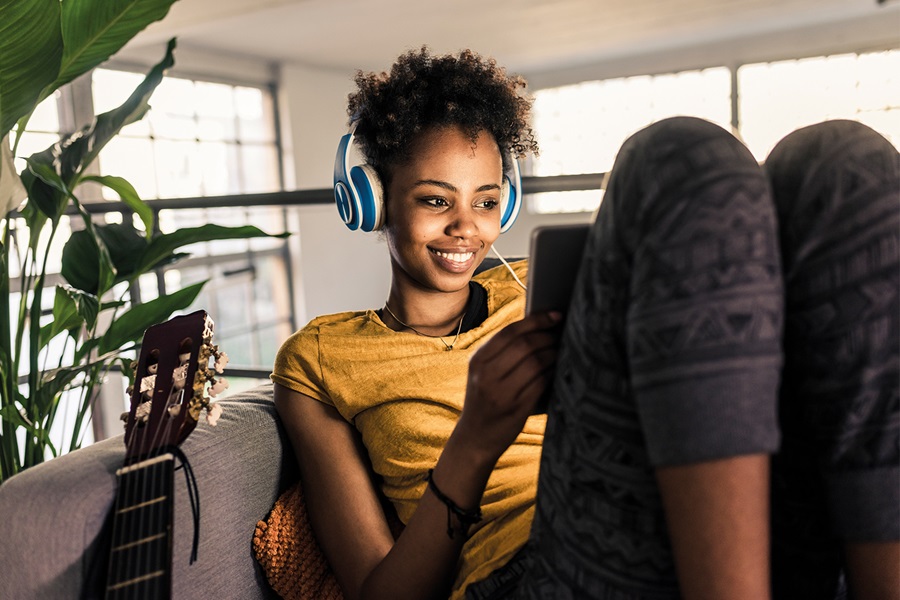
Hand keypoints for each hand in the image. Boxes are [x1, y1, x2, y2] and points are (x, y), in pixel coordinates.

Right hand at [454, 311, 561, 462]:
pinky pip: (541, 383)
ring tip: (561, 350)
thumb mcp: (483, 373)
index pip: (510, 332)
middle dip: (548, 337)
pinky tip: (557, 369)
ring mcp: (500, 393)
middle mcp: (486, 375)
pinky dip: (552, 373)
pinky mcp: (515, 408)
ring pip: (536, 363)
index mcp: (477, 360)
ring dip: (553, 354)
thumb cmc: (485, 400)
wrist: (474, 439)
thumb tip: (538, 326)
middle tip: (561, 334)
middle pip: (525, 345)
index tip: (555, 315)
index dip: (536, 320)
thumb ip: (502, 352)